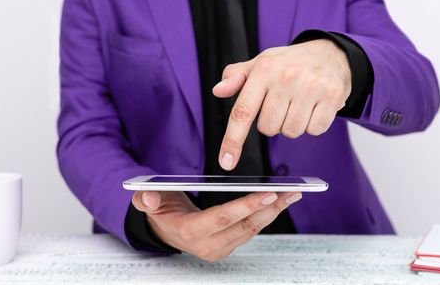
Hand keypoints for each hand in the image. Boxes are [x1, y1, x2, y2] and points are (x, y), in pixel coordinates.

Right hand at [131, 190, 301, 261]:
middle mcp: (207, 244)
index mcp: (189, 231)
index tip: (269, 193)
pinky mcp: (228, 246)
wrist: (164, 229)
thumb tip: (149, 197)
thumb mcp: (147, 200)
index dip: (247, 206)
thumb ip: (146, 199)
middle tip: (291, 191)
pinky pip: (251, 231)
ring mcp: (219, 248)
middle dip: (270, 207)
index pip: (223, 218)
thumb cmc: (160, 210)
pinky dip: (267, 215)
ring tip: (292, 194)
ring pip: (252, 229)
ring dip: (274, 211)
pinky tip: (279, 202)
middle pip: (244, 225)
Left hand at [213, 39, 350, 169]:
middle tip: (282, 104)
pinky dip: (312, 124)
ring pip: (291, 132)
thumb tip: (218, 91)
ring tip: (299, 104)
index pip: (243, 111)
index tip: (226, 162)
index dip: (233, 140)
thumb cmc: (290, 63)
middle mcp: (286, 76)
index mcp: (264, 69)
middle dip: (273, 122)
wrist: (331, 53)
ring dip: (293, 124)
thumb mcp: (260, 63)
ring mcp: (311, 86)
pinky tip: (314, 107)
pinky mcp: (331, 96)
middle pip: (268, 128)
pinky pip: (314, 130)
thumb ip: (236, 77)